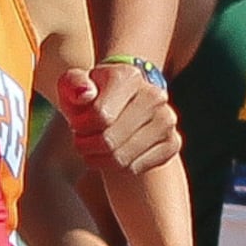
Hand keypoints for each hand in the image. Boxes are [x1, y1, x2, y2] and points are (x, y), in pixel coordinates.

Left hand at [53, 60, 181, 178]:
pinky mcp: (173, 143)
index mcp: (129, 76)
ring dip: (99, 159)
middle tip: (81, 141)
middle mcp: (154, 96)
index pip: (99, 116)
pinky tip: (112, 154)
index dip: (79, 126)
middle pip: (109, 141)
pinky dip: (118, 168)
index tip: (75, 123)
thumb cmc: (91, 96)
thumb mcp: (73, 85)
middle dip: (86, 146)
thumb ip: (73, 84)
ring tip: (93, 148)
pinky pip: (136, 168)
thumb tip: (85, 94)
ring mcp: (167, 120)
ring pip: (122, 159)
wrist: (121, 103)